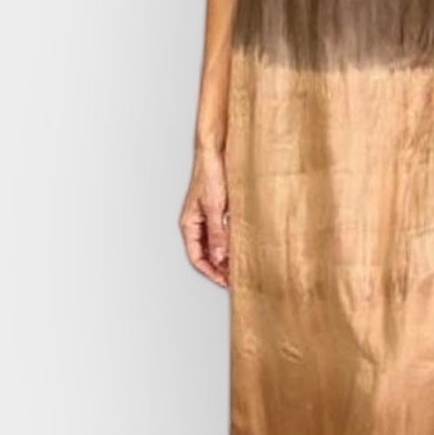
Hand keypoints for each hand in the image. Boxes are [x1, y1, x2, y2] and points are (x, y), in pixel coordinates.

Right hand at [180, 146, 230, 286]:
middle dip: (221, 268)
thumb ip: (218, 232)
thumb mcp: (216, 207)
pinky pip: (225, 233)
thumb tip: (221, 257)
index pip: (197, 258)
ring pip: (217, 245)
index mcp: (190, 224)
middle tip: (238, 279)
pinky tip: (244, 247)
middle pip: (207, 254)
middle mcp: (197, 223)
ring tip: (243, 266)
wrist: (216, 151)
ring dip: (228, 257)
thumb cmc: (211, 174)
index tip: (227, 283)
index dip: (212, 272)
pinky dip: (233, 243)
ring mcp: (208, 217)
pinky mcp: (220, 210)